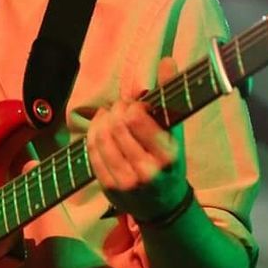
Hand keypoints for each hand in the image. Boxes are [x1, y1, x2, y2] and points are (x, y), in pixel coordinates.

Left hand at [86, 57, 187, 221]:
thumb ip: (170, 96)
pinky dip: (92, 135)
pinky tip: (99, 129)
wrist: (163, 206)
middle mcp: (147, 171)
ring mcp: (126, 182)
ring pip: (100, 137)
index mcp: (168, 155)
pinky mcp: (108, 188)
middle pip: (116, 125)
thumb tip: (167, 60)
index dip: (132, 105)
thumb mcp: (176, 132)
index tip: (136, 105)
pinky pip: (91, 153)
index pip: (136, 118)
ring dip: (101, 120)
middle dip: (115, 110)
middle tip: (120, 108)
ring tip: (108, 115)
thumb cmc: (170, 163)